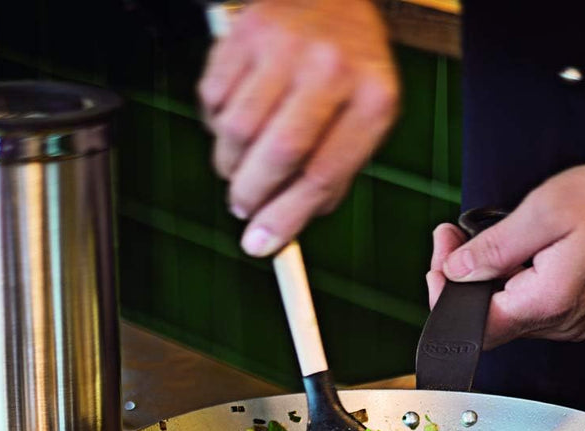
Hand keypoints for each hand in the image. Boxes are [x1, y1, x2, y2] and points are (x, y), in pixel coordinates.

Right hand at [199, 0, 398, 255]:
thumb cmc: (347, 74)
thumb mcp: (359, 124)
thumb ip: (326, 180)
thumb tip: (273, 235)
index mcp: (372, 101)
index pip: (322, 175)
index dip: (285, 218)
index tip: (259, 245)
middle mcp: (331, 68)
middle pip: (278, 154)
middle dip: (250, 194)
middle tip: (241, 205)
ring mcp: (286, 45)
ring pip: (236, 129)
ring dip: (228, 161)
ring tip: (241, 159)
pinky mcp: (246, 30)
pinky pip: (212, 98)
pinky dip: (215, 121)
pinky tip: (234, 114)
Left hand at [426, 161, 584, 347]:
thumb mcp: (546, 209)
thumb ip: (493, 246)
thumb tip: (455, 268)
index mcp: (546, 301)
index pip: (473, 324)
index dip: (444, 293)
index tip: (439, 258)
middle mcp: (557, 322)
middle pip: (485, 321)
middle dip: (459, 281)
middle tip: (453, 241)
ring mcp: (567, 322)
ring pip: (506, 314)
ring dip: (485, 280)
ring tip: (486, 240)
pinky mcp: (574, 314)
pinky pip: (529, 307)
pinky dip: (512, 284)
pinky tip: (517, 255)